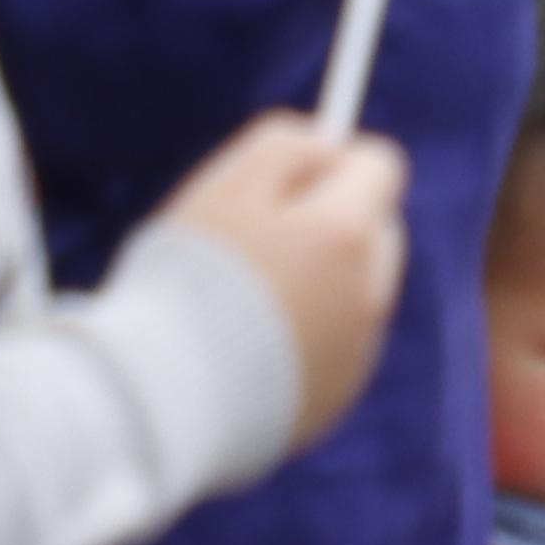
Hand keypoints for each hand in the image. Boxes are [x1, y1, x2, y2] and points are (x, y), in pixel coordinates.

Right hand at [149, 113, 410, 450]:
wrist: (164, 401)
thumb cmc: (188, 281)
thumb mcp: (229, 184)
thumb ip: (290, 144)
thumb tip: (330, 144)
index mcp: (347, 234)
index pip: (380, 166)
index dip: (336, 161)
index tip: (297, 173)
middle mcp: (368, 294)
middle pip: (377, 230)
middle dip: (335, 220)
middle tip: (267, 234)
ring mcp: (356, 351)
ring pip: (356, 290)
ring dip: (319, 281)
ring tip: (244, 300)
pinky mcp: (335, 397)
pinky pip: (333, 345)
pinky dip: (303, 336)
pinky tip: (246, 346)